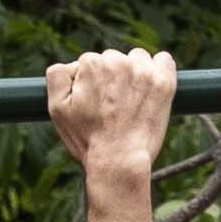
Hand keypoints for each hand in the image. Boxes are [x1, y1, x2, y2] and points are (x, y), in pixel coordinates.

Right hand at [44, 45, 176, 178]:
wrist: (119, 162)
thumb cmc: (87, 139)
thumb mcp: (57, 109)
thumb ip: (56, 77)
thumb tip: (71, 65)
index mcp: (91, 64)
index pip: (90, 62)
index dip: (91, 84)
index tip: (95, 103)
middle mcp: (118, 61)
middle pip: (114, 59)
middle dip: (113, 78)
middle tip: (113, 106)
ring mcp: (143, 71)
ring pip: (137, 59)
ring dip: (135, 73)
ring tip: (131, 102)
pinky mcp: (164, 82)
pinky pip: (164, 60)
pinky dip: (159, 70)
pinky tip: (151, 89)